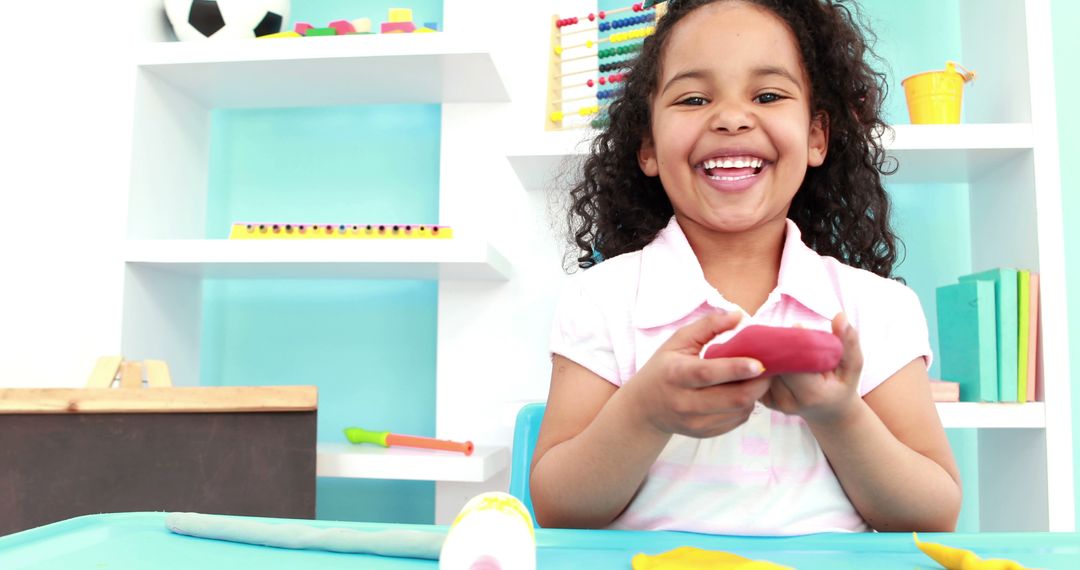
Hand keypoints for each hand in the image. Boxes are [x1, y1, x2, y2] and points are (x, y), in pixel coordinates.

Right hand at [625, 311, 769, 437]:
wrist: (645, 408)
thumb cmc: (664, 368)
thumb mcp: (678, 341)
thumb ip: (708, 326)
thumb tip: (739, 315)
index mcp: (677, 374)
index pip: (709, 373)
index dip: (736, 368)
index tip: (759, 363)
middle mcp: (685, 402)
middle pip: (733, 398)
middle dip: (759, 383)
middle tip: (768, 368)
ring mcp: (696, 421)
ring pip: (739, 411)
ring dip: (755, 394)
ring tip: (756, 379)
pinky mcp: (705, 433)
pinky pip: (737, 421)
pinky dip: (746, 406)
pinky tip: (741, 392)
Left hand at [759, 313, 862, 425]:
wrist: (829, 412)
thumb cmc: (842, 385)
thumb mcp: (853, 365)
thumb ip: (848, 341)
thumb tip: (840, 316)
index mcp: (812, 394)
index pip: (794, 362)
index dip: (792, 342)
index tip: (798, 326)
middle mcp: (788, 402)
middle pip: (775, 364)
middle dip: (778, 344)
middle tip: (784, 329)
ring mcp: (773, 404)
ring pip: (763, 368)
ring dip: (768, 351)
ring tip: (777, 339)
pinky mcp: (763, 400)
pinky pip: (757, 375)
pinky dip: (762, 361)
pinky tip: (770, 352)